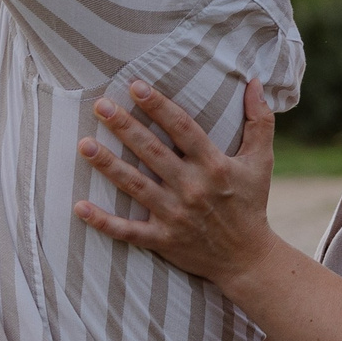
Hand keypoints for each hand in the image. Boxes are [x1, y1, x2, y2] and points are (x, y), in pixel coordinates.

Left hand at [75, 78, 277, 289]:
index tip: (136, 86)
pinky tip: (80, 207)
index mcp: (214, 165)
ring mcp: (175, 215)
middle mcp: (192, 188)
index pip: (183, 128)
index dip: (159, 106)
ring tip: (84, 144)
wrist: (247, 259)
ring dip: (108, 165)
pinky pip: (128, 231)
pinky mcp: (163, 239)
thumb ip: (259, 120)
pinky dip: (103, 221)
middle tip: (100, 105)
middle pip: (152, 151)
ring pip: (135, 185)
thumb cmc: (250, 203)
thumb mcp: (261, 161)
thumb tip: (255, 82)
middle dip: (125, 127)